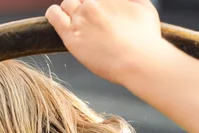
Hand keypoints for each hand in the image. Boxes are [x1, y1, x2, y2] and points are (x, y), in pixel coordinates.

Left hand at [45, 0, 163, 83]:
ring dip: (69, 8)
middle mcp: (93, 3)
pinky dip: (53, 13)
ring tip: (73, 18)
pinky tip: (55, 16)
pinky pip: (54, 16)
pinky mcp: (71, 35)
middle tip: (88, 17)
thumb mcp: (145, 7)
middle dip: (83, 4)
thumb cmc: (145, 39)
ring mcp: (82, 18)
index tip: (97, 12)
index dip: (95, 2)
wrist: (138, 60)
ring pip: (67, 3)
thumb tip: (124, 0)